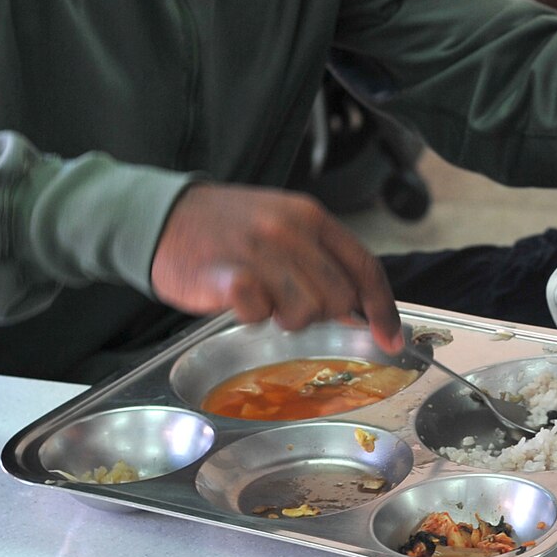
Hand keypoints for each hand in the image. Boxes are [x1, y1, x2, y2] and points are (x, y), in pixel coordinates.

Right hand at [149, 183, 402, 351]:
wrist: (166, 217)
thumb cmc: (228, 227)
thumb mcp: (284, 223)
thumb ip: (322, 257)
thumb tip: (359, 305)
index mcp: (311, 217)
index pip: (364, 267)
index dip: (383, 308)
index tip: (391, 339)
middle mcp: (291, 231)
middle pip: (338, 298)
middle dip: (322, 314)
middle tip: (289, 303)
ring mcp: (259, 251)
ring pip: (304, 311)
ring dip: (285, 316)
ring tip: (262, 296)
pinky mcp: (227, 276)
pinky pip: (259, 313)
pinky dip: (252, 315)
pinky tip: (239, 298)